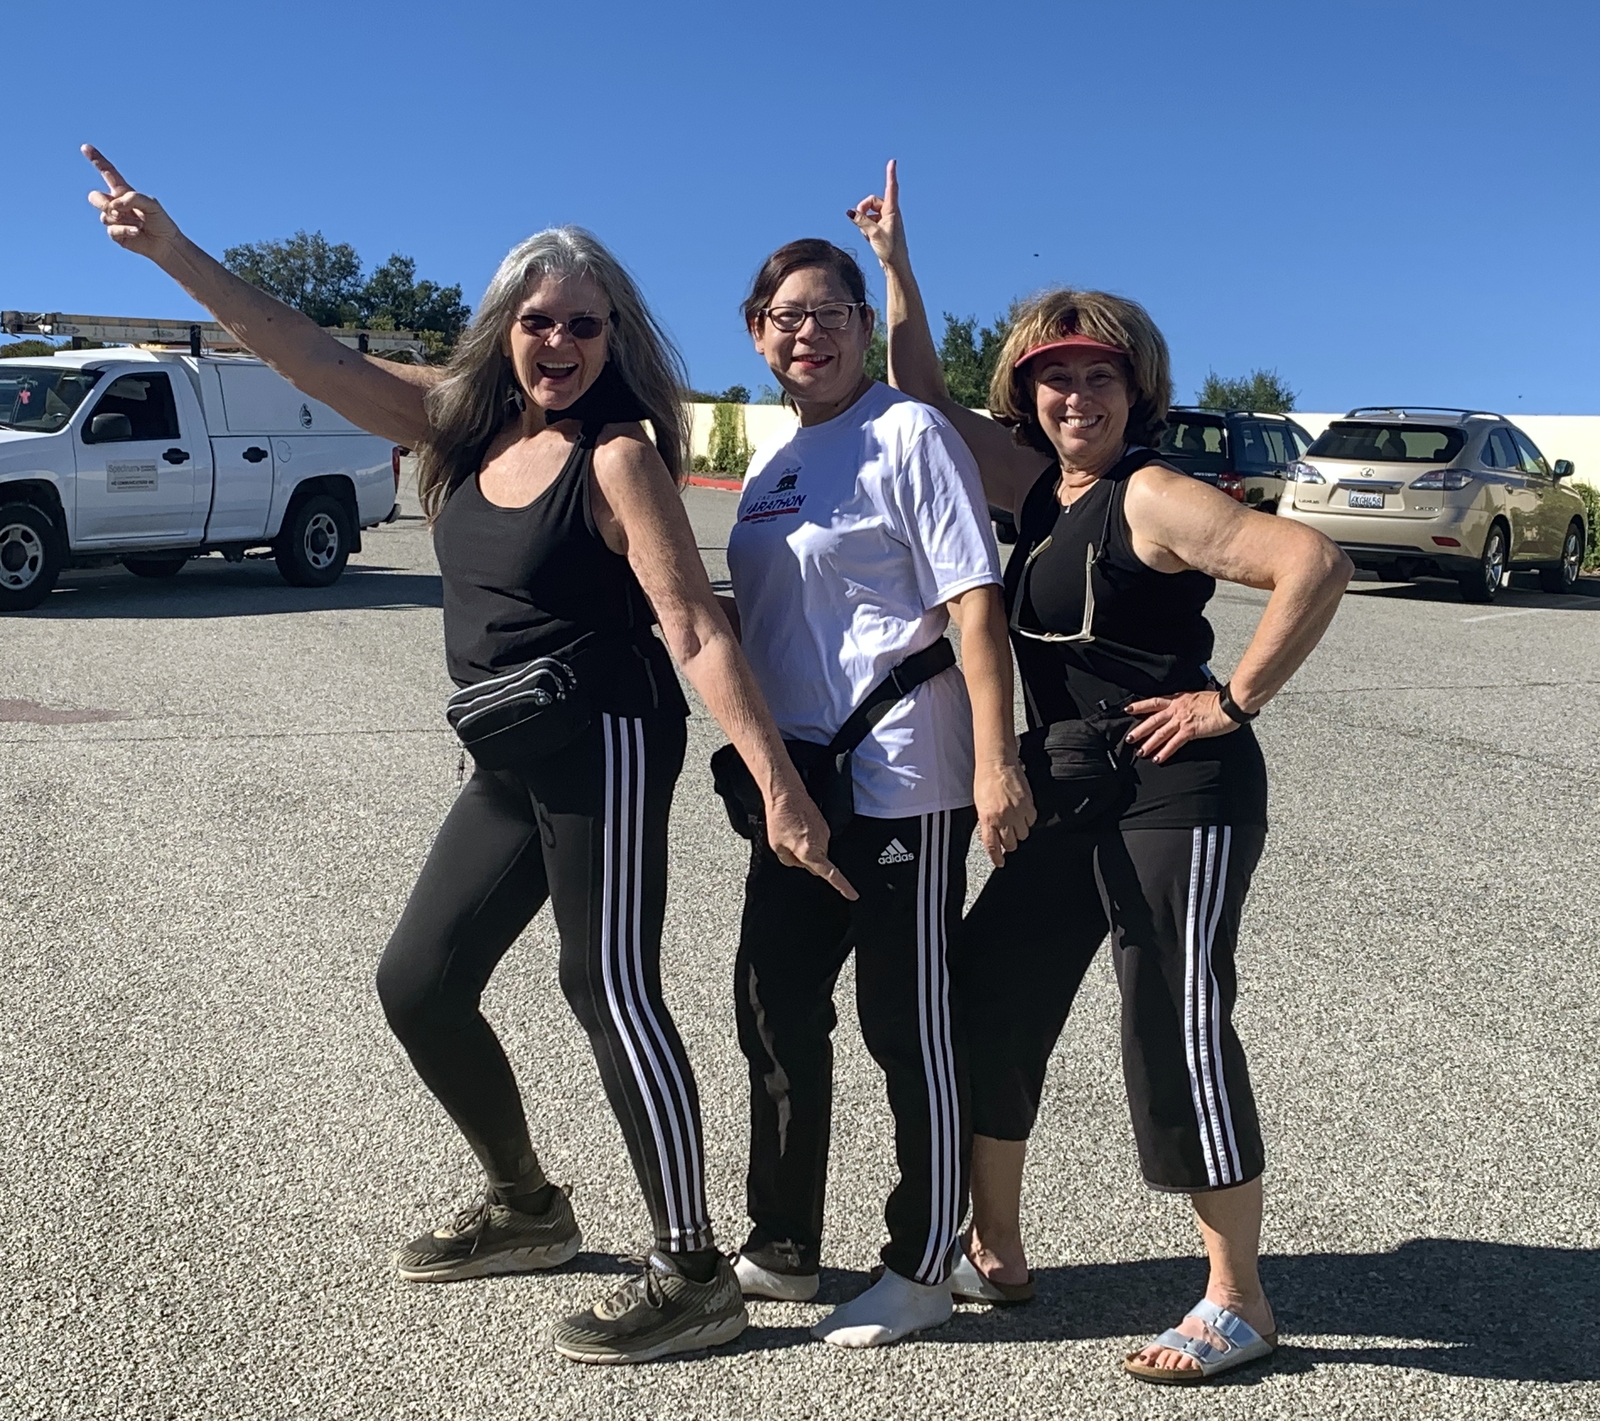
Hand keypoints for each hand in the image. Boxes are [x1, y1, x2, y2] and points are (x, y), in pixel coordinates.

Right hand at [83, 145, 181, 258]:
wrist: (166, 243)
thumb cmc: (160, 221)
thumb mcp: (151, 204)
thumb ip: (132, 198)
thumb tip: (114, 206)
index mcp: (123, 191)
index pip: (108, 172)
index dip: (96, 160)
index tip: (85, 147)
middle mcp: (116, 204)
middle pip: (95, 197)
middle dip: (104, 204)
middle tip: (119, 211)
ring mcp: (114, 219)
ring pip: (104, 215)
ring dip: (123, 219)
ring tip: (139, 224)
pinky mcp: (115, 233)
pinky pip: (112, 229)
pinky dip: (125, 230)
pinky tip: (137, 231)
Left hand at [766, 790, 858, 900]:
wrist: (786, 793)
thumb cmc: (779, 818)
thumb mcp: (777, 846)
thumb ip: (790, 861)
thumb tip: (799, 864)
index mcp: (810, 851)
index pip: (830, 874)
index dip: (842, 886)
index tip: (853, 895)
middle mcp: (822, 842)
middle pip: (819, 862)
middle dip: (806, 859)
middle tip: (789, 845)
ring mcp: (825, 832)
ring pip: (817, 850)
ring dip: (805, 846)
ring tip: (791, 832)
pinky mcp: (825, 824)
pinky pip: (817, 839)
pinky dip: (807, 837)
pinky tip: (796, 827)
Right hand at [847, 159, 906, 270]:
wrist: (896, 265)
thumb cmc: (890, 250)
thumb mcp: (873, 234)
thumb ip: (861, 221)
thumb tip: (850, 212)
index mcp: (892, 211)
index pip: (891, 188)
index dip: (891, 174)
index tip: (893, 162)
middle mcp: (890, 213)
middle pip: (872, 202)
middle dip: (863, 208)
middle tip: (859, 220)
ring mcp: (886, 220)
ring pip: (869, 212)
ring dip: (864, 220)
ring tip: (867, 234)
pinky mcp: (882, 228)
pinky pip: (869, 222)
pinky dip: (865, 227)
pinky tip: (867, 238)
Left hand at [975, 760, 1034, 866]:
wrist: (997, 764)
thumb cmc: (985, 781)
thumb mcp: (980, 805)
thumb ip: (986, 822)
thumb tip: (992, 835)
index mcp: (987, 818)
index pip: (992, 845)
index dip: (997, 857)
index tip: (1000, 862)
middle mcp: (1003, 817)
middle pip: (1011, 844)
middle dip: (1009, 843)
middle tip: (1008, 837)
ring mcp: (1017, 812)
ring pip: (1023, 834)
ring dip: (1019, 831)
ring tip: (1014, 822)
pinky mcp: (1028, 804)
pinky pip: (1032, 821)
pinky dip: (1028, 820)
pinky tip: (1022, 813)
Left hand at [1124, 691, 1238, 762]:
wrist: (1229, 705)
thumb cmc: (1218, 700)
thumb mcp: (1198, 695)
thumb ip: (1189, 699)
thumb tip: (1189, 699)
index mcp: (1178, 699)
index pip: (1154, 702)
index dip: (1140, 705)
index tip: (1128, 709)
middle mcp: (1176, 709)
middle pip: (1153, 719)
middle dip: (1140, 729)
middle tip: (1129, 738)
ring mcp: (1182, 720)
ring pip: (1160, 733)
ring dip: (1149, 743)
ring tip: (1140, 752)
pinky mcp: (1190, 730)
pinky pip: (1174, 743)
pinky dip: (1165, 751)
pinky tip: (1157, 759)